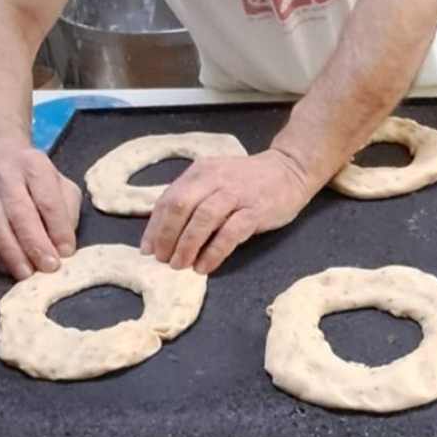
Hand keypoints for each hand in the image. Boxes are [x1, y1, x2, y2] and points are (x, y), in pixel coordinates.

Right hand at [0, 141, 81, 278]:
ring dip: (13, 255)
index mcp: (34, 166)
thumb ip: (66, 210)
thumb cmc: (37, 178)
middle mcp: (6, 176)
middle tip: (49, 268)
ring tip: (27, 274)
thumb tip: (63, 244)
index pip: (47, 200)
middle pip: (19, 213)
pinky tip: (8, 268)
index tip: (67, 252)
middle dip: (35, 244)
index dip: (58, 228)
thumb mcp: (61, 184)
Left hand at [141, 147, 312, 273]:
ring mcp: (236, 194)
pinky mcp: (255, 210)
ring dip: (187, 245)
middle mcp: (214, 179)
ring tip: (179, 266)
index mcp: (200, 172)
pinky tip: (204, 266)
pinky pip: (230, 233)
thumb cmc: (248, 181)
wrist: (290, 169)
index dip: (154, 227)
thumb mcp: (215, 180)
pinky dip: (214, 252)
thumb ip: (193, 198)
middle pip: (180, 206)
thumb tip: (164, 231)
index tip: (147, 250)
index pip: (168, 199)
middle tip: (162, 260)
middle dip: (167, 236)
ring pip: (203, 219)